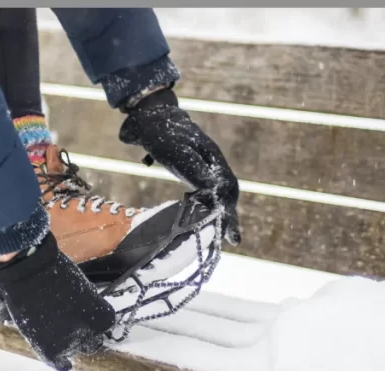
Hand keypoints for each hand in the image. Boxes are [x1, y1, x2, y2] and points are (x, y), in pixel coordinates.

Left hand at [118, 89, 241, 245]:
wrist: (152, 117)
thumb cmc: (162, 135)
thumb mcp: (177, 153)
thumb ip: (195, 169)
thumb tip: (215, 189)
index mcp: (212, 159)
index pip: (226, 191)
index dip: (229, 213)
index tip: (232, 236)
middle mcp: (213, 163)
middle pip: (227, 192)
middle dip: (229, 216)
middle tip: (231, 239)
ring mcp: (206, 165)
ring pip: (220, 192)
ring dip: (221, 211)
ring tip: (223, 232)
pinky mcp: (195, 169)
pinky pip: (209, 190)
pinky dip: (210, 204)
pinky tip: (205, 215)